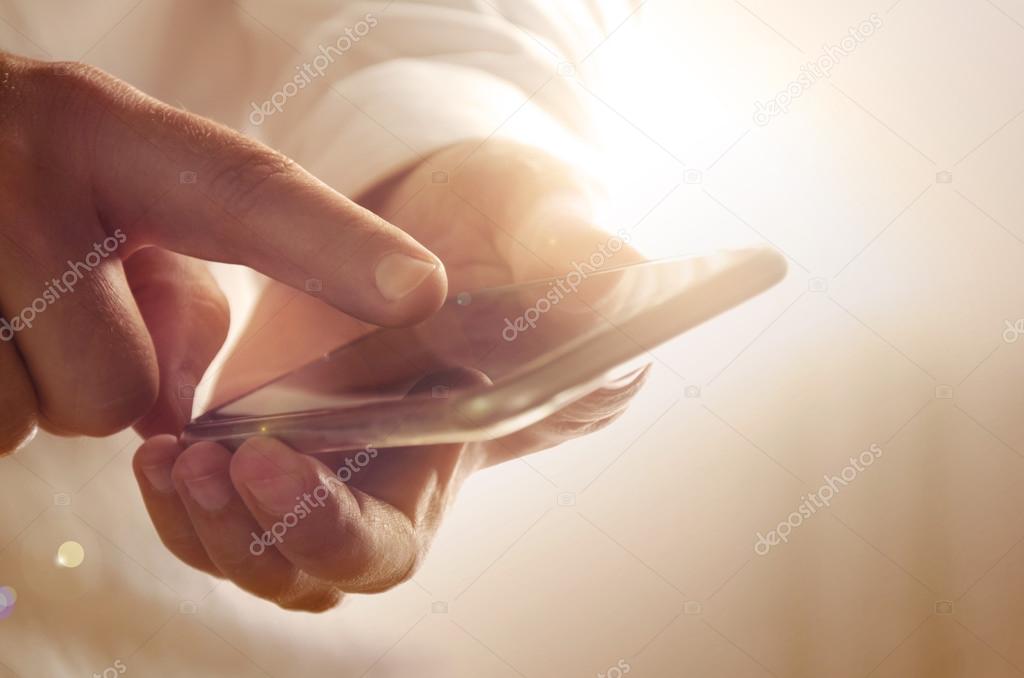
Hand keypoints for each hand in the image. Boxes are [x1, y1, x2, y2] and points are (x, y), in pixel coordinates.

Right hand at [0, 52, 445, 452]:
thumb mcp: (110, 186)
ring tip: (4, 307)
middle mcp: (23, 176)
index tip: (420, 292)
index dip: (335, 251)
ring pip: (46, 420)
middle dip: (111, 379)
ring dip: (36, 389)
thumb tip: (189, 402)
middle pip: (122, 390)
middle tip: (62, 306)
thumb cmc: (13, 166)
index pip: (242, 196)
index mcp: (105, 132)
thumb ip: (180, 284)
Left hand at [132, 140, 648, 609]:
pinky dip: (175, 482)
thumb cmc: (512, 227)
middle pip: (297, 569)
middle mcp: (376, 480)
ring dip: (197, 517)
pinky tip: (157, 433)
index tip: (271, 459)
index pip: (384, 547)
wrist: (443, 209)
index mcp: (448, 460)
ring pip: (239, 545)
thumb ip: (582, 268)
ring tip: (167, 454)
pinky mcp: (259, 423)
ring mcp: (312, 457)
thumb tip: (619, 290)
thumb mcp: (549, 234)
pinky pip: (205, 492)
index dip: (326, 528)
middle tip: (202, 464)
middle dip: (243, 533)